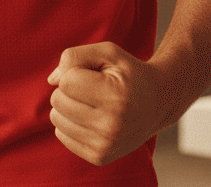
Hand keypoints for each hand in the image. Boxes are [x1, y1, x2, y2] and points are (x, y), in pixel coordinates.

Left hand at [47, 42, 169, 165]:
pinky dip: (69, 122)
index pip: (66, 81)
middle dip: (68, 88)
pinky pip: (62, 135)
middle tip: (91, 86)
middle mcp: (112, 126)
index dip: (74, 71)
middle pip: (58, 101)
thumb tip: (51, 80)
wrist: (158, 102)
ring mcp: (106, 145)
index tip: (93, 73)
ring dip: (67, 105)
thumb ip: (74, 57)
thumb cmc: (128, 73)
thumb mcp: (107, 52)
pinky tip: (90, 116)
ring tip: (91, 101)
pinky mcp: (100, 157)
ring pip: (57, 119)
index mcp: (115, 97)